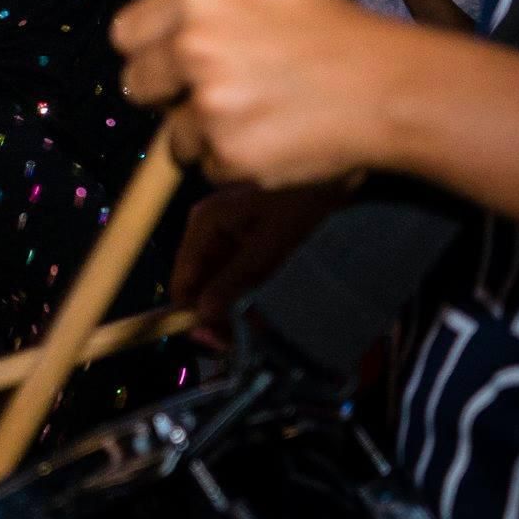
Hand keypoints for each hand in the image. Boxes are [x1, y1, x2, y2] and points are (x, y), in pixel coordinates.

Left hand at [111, 0, 403, 187]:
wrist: (391, 88)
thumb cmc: (337, 33)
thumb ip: (211, 0)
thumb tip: (167, 22)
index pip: (125, 34)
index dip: (145, 51)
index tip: (162, 62)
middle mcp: (193, 47)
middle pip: (135, 84)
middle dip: (164, 94)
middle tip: (208, 93)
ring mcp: (209, 103)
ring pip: (173, 134)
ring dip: (204, 134)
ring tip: (259, 115)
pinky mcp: (229, 152)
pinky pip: (208, 166)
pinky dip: (234, 161)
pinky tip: (274, 137)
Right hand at [169, 182, 349, 345]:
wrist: (336, 175)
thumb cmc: (299, 205)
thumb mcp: (268, 245)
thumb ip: (234, 280)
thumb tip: (202, 315)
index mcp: (204, 224)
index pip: (183, 278)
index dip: (191, 313)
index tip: (212, 342)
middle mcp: (209, 232)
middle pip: (201, 284)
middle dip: (218, 314)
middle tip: (241, 343)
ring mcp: (229, 239)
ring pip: (221, 284)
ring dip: (236, 310)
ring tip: (258, 333)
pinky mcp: (249, 246)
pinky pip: (240, 278)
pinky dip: (251, 297)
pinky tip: (265, 314)